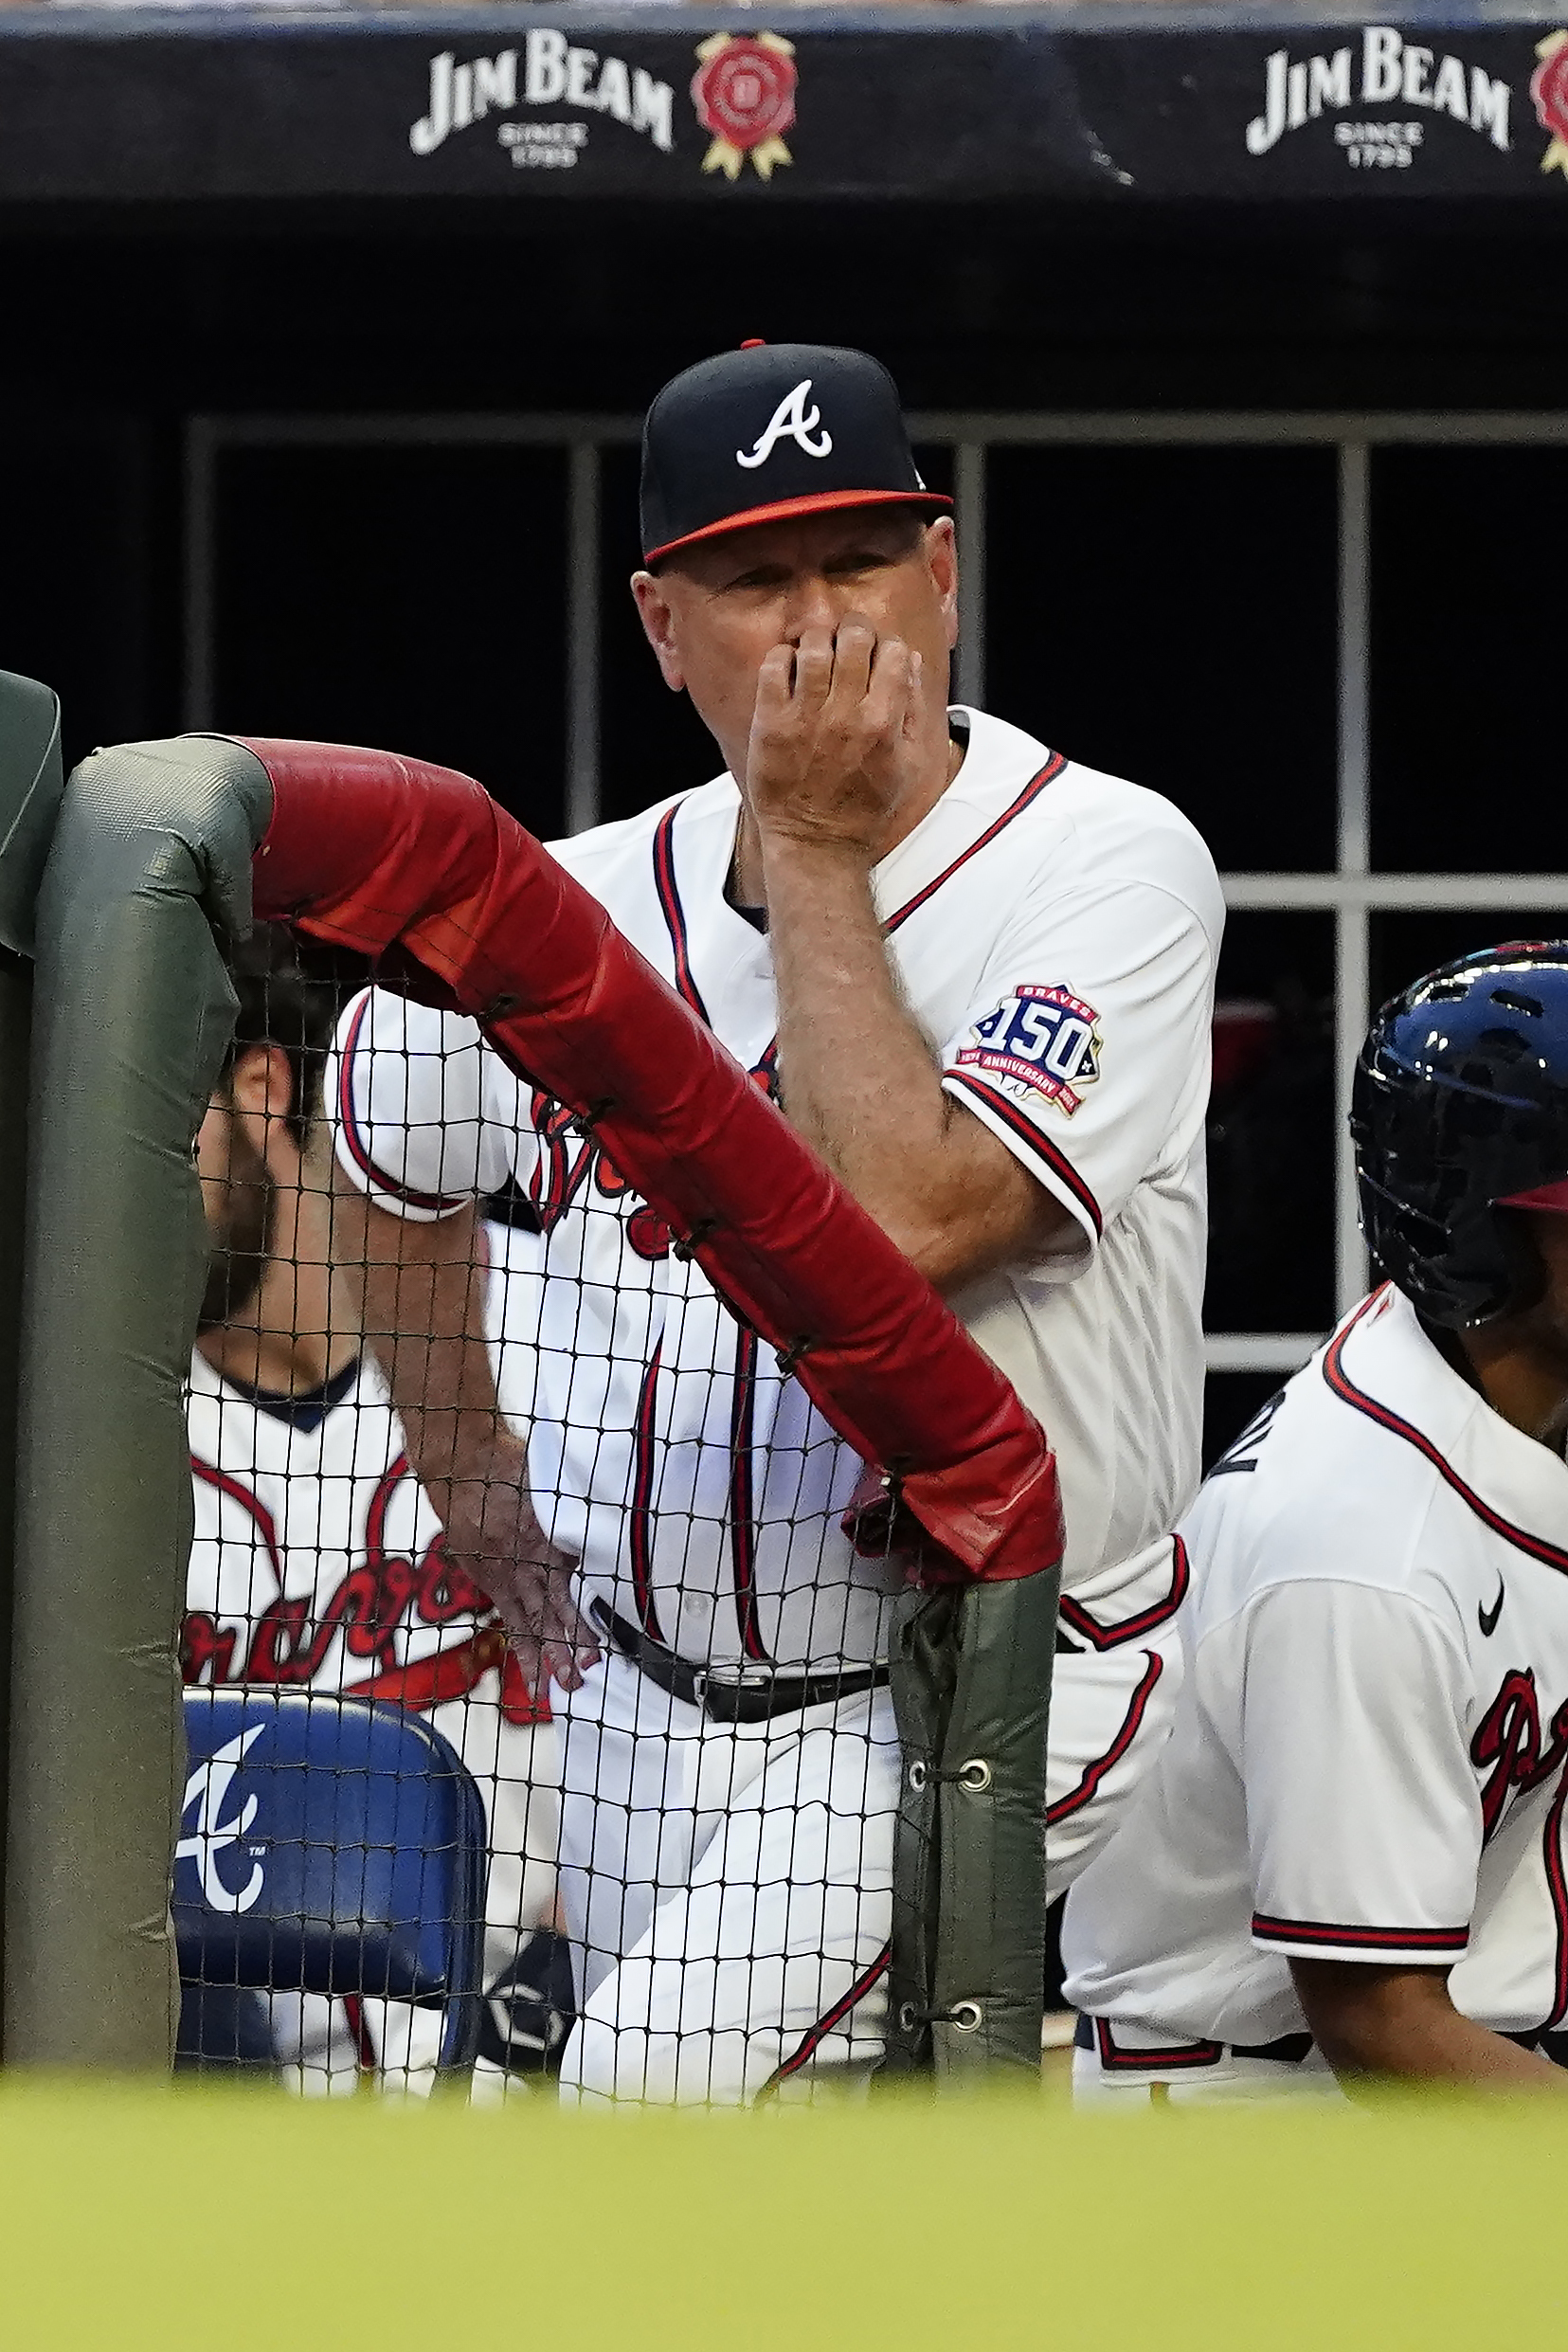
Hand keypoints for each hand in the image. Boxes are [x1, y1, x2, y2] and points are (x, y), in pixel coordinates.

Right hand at [429, 1432, 599, 1696]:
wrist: (463, 1463)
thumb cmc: (514, 1466)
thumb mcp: (551, 1483)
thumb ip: (577, 1512)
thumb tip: (618, 1524)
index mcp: (548, 1534)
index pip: (576, 1578)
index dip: (589, 1607)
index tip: (608, 1631)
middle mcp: (527, 1559)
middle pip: (554, 1606)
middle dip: (572, 1640)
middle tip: (590, 1672)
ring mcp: (506, 1574)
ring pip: (532, 1622)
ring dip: (550, 1655)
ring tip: (567, 1686)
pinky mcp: (491, 1581)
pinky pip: (511, 1623)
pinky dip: (524, 1652)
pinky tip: (534, 1680)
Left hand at [745, 614, 924, 861]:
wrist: (815, 845)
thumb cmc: (863, 810)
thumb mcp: (908, 766)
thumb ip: (913, 711)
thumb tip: (908, 660)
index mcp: (883, 723)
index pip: (893, 651)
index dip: (886, 646)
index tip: (877, 656)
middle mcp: (845, 715)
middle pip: (854, 637)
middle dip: (854, 633)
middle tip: (846, 644)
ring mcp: (805, 717)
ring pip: (813, 644)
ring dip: (817, 641)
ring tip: (816, 654)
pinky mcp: (770, 724)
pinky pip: (774, 665)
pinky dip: (782, 657)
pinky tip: (789, 671)